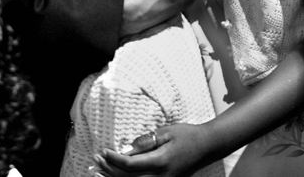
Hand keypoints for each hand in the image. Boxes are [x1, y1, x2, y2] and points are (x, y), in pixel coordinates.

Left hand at [93, 123, 208, 176]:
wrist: (206, 146)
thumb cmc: (187, 135)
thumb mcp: (166, 131)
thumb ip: (146, 141)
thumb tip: (127, 148)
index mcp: (161, 162)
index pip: (130, 165)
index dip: (114, 159)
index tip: (103, 151)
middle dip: (110, 170)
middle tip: (96, 160)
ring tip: (100, 170)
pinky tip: (118, 176)